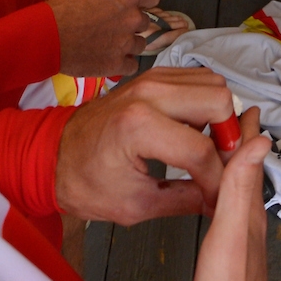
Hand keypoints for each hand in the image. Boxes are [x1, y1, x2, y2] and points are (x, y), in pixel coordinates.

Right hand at [51, 0, 163, 76]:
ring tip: (111, 45)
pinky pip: (132, 66)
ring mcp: (126, 43)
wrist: (49, 36)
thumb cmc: (65, 6)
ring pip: (140, 45)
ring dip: (129, 44)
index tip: (135, 7)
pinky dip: (124, 63)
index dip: (144, 2)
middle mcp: (133, 18)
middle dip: (132, 24)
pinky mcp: (117, 65)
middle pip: (145, 23)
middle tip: (114, 27)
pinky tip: (112, 60)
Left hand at [52, 66, 232, 222]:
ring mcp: (151, 79)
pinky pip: (197, 78)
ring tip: (205, 146)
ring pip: (213, 83)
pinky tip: (192, 130)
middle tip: (218, 161)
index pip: (201, 150)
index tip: (218, 194)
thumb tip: (221, 201)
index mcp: (138, 127)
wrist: (54, 154)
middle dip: (226, 135)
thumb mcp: (135, 204)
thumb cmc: (85, 180)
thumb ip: (185, 200)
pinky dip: (205, 103)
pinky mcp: (154, 76)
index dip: (217, 178)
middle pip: (219, 99)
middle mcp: (148, 93)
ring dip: (218, 116)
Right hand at [191, 115, 271, 280]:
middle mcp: (247, 224)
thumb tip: (258, 142)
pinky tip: (216, 201)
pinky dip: (222, 195)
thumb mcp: (229, 234)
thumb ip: (240, 190)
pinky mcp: (229, 257)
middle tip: (236, 122)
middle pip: (246, 174)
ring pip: (238, 193)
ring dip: (233, 168)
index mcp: (247, 213)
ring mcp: (240, 241)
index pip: (248, 162)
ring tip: (225, 151)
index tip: (242, 109)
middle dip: (241, 146)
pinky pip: (229, 212)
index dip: (245, 134)